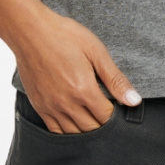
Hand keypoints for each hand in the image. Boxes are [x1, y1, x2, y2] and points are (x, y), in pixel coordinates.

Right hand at [10, 4, 141, 132]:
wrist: (30, 31)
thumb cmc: (64, 36)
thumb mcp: (96, 52)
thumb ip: (115, 79)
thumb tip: (134, 100)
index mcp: (83, 91)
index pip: (106, 117)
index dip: (116, 114)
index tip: (118, 106)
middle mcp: (66, 104)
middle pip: (91, 129)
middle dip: (103, 124)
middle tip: (107, 113)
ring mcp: (50, 107)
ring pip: (73, 134)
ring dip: (87, 130)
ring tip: (94, 119)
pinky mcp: (39, 106)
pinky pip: (54, 130)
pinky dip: (67, 132)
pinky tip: (75, 124)